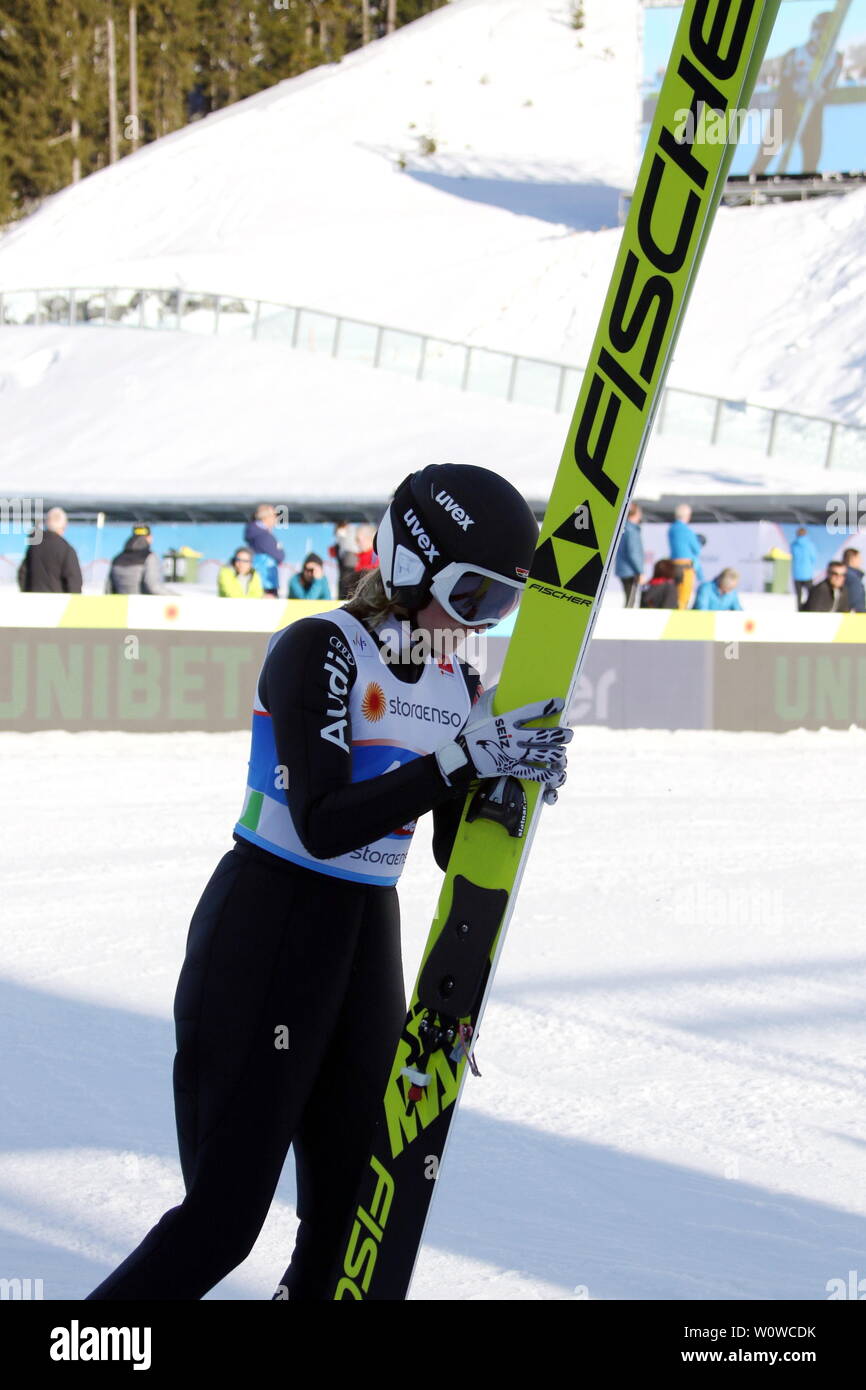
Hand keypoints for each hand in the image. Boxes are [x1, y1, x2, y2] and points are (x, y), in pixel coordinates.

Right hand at [437, 686, 571, 793]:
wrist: (462, 758)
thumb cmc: (472, 733)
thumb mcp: (480, 712)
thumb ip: (491, 698)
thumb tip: (500, 684)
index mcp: (506, 721)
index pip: (531, 711)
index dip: (547, 706)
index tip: (560, 703)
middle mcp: (512, 737)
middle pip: (542, 735)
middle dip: (560, 734)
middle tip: (569, 733)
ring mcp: (513, 754)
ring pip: (542, 754)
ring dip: (557, 753)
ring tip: (562, 752)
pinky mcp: (512, 769)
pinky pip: (534, 772)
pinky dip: (547, 773)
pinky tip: (556, 772)